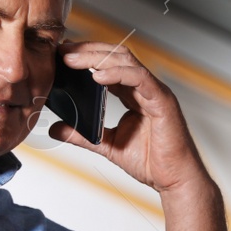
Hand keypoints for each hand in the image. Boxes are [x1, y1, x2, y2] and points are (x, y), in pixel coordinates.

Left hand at [48, 40, 207, 193]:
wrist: (174, 180)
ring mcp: (154, 91)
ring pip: (126, 61)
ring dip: (97, 57)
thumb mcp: (108, 145)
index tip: (62, 55)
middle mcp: (144, 88)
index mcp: (133, 94)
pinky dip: (118, 74)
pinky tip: (97, 76)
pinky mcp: (162, 100)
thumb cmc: (152, 162)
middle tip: (62, 52)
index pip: (108, 65)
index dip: (86, 57)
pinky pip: (139, 78)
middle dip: (87, 51)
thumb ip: (83, 135)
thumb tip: (56, 128)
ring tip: (73, 60)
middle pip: (115, 56)